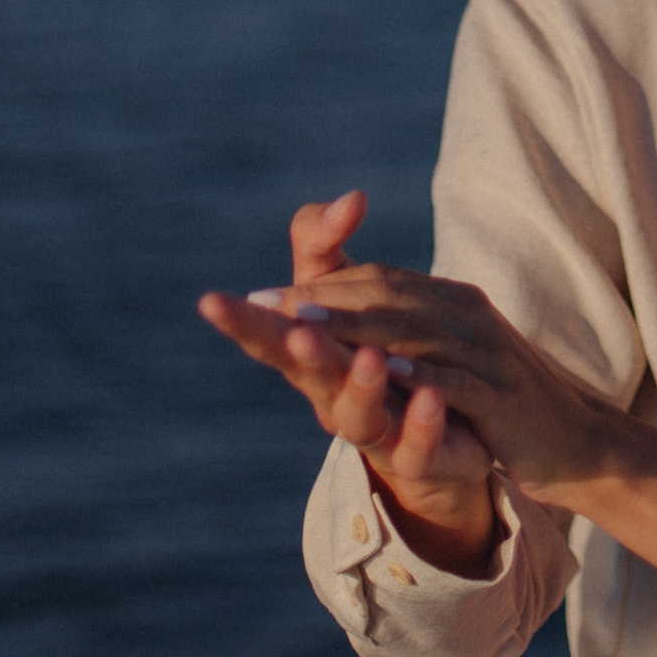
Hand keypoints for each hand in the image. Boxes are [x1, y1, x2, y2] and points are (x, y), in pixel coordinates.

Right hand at [198, 192, 500, 575]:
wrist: (445, 426)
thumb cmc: (374, 347)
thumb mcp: (342, 288)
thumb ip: (326, 241)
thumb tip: (352, 198)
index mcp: (308, 354)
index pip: (273, 333)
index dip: (246, 320)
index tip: (212, 301)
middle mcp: (332, 396)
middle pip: (310, 375)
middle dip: (300, 351)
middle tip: (296, 329)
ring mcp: (375, 431)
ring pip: (359, 416)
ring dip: (361, 385)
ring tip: (370, 356)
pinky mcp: (421, 458)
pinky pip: (417, 447)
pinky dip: (420, 423)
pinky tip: (430, 397)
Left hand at [239, 259, 656, 626]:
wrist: (582, 446)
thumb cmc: (504, 406)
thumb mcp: (446, 366)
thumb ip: (394, 338)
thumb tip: (324, 322)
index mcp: (445, 304)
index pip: (369, 282)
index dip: (310, 287)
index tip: (248, 300)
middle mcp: (463, 315)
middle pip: (377, 295)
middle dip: (312, 299)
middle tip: (251, 306)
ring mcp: (485, 352)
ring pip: (409, 330)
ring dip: (351, 328)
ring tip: (297, 329)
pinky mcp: (503, 396)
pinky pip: (453, 380)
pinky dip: (413, 375)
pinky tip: (374, 378)